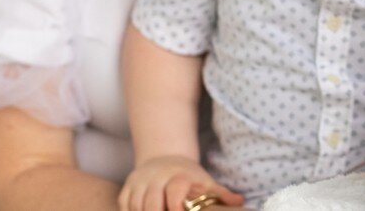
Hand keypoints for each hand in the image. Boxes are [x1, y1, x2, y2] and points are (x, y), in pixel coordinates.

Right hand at [118, 155, 243, 210]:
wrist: (164, 159)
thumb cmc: (188, 177)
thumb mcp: (205, 181)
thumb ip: (219, 193)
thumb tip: (239, 202)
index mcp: (179, 175)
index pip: (176, 190)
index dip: (177, 206)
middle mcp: (157, 176)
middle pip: (152, 203)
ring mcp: (139, 182)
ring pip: (137, 206)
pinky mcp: (127, 189)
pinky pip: (124, 206)